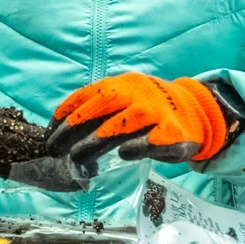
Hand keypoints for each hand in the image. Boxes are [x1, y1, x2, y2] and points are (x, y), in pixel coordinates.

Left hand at [47, 73, 232, 166]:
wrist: (197, 113)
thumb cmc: (151, 112)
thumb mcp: (126, 101)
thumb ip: (102, 111)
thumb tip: (64, 133)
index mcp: (122, 84)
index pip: (86, 95)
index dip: (64, 115)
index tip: (48, 133)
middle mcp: (137, 92)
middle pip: (98, 108)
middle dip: (72, 130)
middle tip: (54, 150)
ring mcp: (156, 111)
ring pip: (119, 126)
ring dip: (94, 143)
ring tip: (77, 159)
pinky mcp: (172, 132)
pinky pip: (150, 141)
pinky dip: (135, 147)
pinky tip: (124, 155)